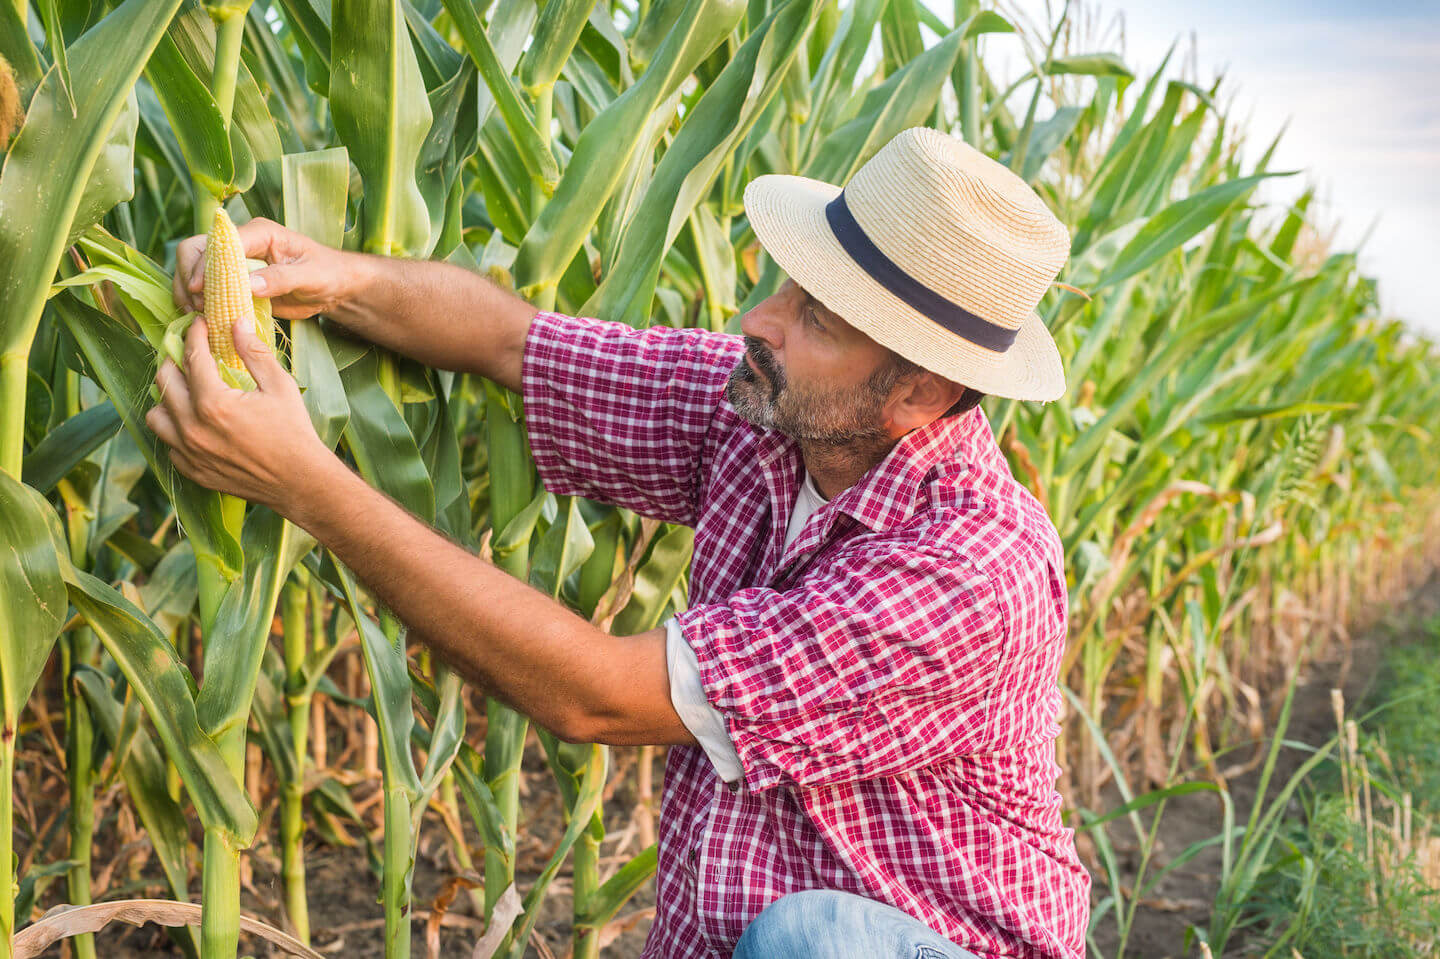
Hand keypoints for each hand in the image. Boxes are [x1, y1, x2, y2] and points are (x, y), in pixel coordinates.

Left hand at [146, 312, 333, 515]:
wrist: (299, 481)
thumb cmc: (294, 432)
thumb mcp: (279, 386)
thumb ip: (254, 352)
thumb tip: (236, 323)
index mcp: (214, 402)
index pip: (192, 357)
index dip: (194, 334)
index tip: (199, 324)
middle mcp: (192, 427)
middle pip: (165, 381)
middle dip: (175, 360)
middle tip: (190, 354)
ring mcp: (188, 452)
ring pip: (155, 414)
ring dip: (167, 398)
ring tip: (186, 391)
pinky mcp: (191, 470)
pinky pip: (168, 443)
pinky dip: (175, 428)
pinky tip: (194, 422)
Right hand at [172, 216, 355, 320]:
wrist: (332, 286)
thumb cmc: (326, 273)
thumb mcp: (310, 276)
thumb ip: (281, 278)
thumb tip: (249, 284)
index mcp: (260, 232)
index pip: (220, 242)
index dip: (204, 263)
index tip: (199, 290)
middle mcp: (241, 242)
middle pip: (195, 249)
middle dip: (189, 276)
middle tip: (195, 306)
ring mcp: (233, 261)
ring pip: (193, 267)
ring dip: (187, 291)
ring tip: (197, 315)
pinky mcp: (231, 280)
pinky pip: (204, 287)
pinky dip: (197, 301)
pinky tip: (202, 318)